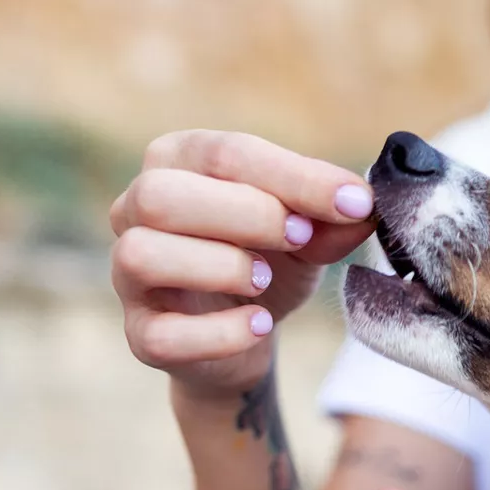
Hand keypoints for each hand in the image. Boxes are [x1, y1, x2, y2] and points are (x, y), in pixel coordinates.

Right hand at [110, 130, 376, 395]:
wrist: (248, 336)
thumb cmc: (270, 261)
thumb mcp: (308, 233)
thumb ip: (330, 218)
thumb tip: (362, 205)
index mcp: (179, 162)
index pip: (225, 153)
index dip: (294, 178)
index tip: (353, 202)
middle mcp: (137, 209)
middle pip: (162, 195)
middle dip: (245, 214)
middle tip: (301, 237)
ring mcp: (128, 275)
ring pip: (142, 256)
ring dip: (218, 266)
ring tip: (265, 280)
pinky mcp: (140, 335)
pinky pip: (160, 334)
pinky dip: (219, 332)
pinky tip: (260, 324)